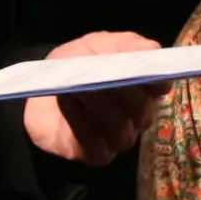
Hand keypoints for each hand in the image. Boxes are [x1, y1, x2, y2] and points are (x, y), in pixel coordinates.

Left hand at [24, 30, 164, 165]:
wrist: (39, 89)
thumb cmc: (73, 65)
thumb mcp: (96, 45)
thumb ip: (126, 44)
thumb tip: (151, 49)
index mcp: (145, 87)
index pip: (162, 87)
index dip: (153, 79)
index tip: (137, 68)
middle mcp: (139, 116)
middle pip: (142, 108)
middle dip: (119, 90)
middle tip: (96, 74)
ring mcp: (121, 138)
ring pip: (121, 128)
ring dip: (97, 105)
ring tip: (77, 87)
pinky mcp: (99, 155)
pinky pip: (98, 145)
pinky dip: (81, 124)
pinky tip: (69, 106)